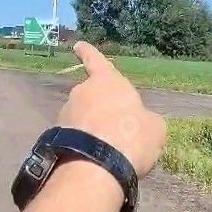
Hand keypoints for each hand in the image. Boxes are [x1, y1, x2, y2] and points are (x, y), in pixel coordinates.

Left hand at [57, 41, 165, 177]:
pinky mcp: (56, 136)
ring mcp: (66, 113)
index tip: (78, 45)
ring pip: (82, 118)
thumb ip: (146, 120)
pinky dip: (83, 145)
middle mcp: (81, 92)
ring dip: (92, 129)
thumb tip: (141, 122)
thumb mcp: (154, 128)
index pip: (96, 61)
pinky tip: (95, 161)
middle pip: (91, 96)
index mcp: (106, 82)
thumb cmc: (131, 136)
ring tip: (109, 151)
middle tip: (116, 129)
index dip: (88, 53)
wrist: (96, 166)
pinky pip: (75, 137)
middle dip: (100, 109)